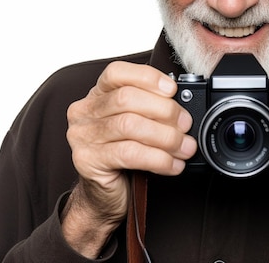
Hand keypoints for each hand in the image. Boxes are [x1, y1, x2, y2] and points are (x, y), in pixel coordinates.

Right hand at [62, 61, 196, 256]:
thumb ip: (150, 109)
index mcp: (96, 95)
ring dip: (166, 137)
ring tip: (184, 147)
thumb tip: (183, 106)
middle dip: (164, 111)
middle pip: (126, 98)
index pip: (117, 72)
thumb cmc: (123, 157)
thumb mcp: (136, 125)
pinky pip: (129, 154)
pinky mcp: (87, 160)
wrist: (105, 196)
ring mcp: (83, 136)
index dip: (147, 77)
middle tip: (186, 125)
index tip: (172, 89)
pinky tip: (172, 164)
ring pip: (129, 125)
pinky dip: (158, 158)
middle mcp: (84, 112)